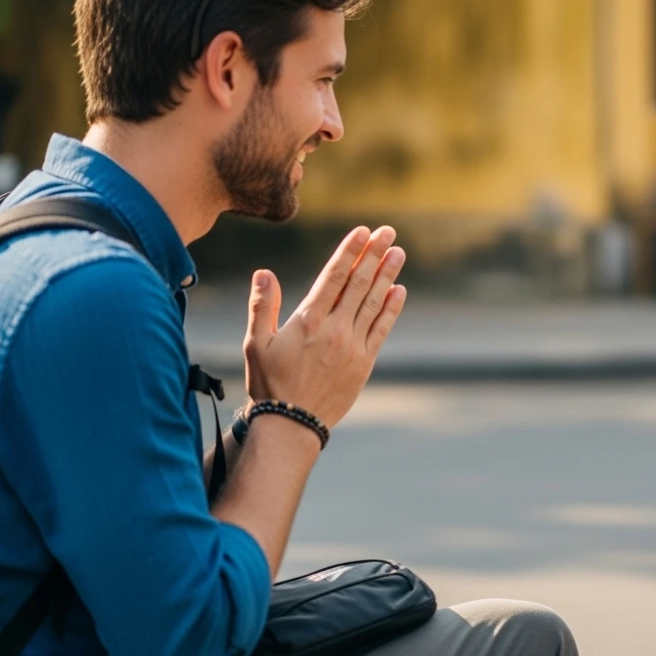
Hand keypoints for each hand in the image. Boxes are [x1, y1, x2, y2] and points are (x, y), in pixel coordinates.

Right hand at [242, 226, 406, 426]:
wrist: (292, 424)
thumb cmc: (270, 383)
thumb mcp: (255, 343)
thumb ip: (261, 306)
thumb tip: (263, 272)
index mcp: (308, 320)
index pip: (335, 276)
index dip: (350, 251)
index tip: (363, 232)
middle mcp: (334, 329)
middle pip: (360, 283)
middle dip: (375, 255)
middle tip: (388, 232)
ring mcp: (352, 345)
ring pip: (374, 302)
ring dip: (387, 275)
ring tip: (398, 253)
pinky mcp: (364, 362)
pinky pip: (381, 329)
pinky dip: (391, 309)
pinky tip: (399, 290)